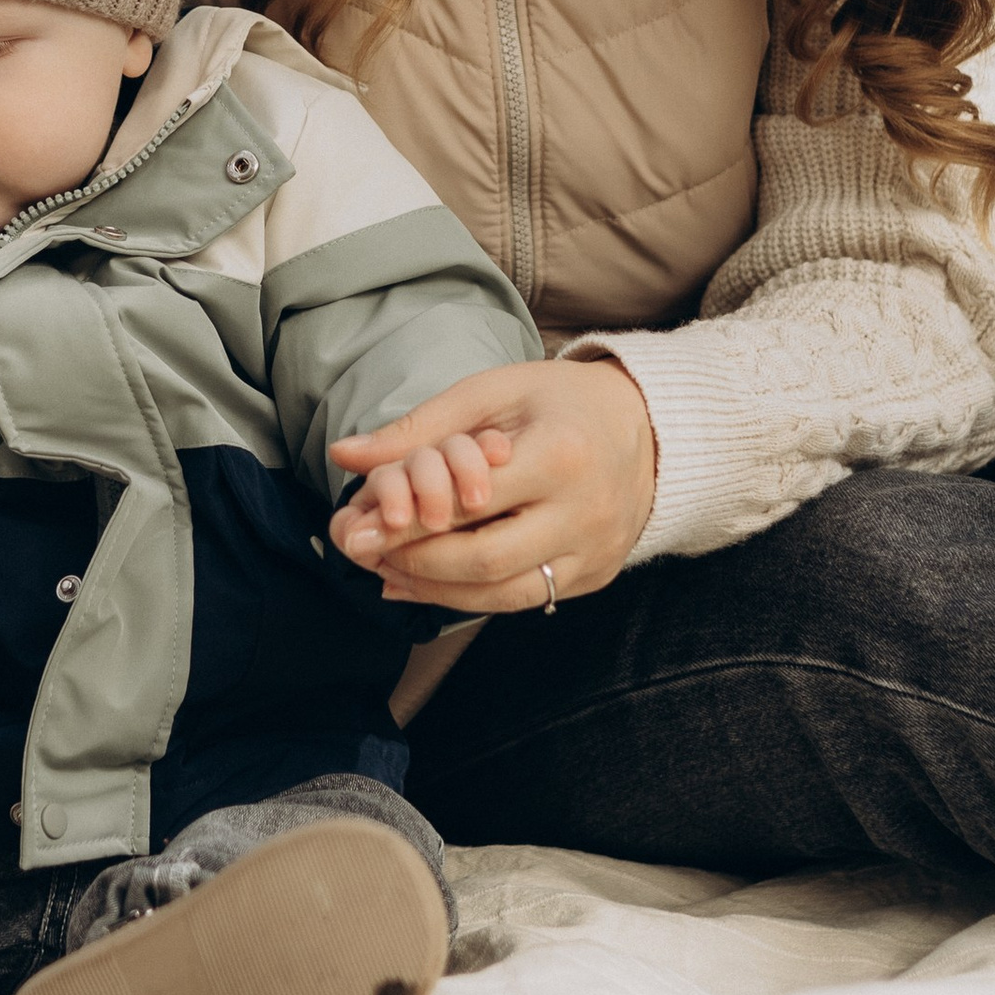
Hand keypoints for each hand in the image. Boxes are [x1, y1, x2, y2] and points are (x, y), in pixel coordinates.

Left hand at [329, 356, 656, 614]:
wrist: (650, 429)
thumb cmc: (560, 402)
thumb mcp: (492, 393)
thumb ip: (419, 428)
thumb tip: (345, 455)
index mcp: (561, 455)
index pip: (468, 503)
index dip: (406, 521)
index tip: (358, 526)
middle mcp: (585, 512)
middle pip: (484, 560)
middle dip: (416, 563)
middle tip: (366, 555)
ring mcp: (595, 552)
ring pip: (503, 595)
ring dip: (437, 591)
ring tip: (388, 575)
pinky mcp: (595, 576)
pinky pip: (525, 600)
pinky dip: (471, 599)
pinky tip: (429, 586)